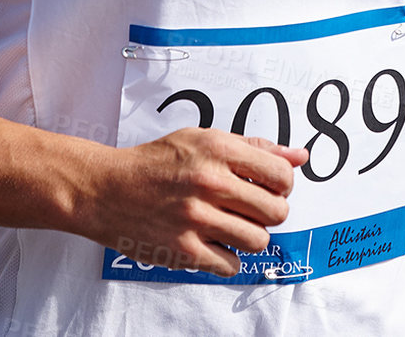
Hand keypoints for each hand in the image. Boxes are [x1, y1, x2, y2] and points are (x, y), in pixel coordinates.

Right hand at [86, 128, 307, 276]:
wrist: (106, 190)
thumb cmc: (155, 163)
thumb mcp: (203, 140)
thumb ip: (254, 148)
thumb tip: (299, 156)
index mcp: (217, 149)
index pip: (281, 175)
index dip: (283, 186)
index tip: (269, 188)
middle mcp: (208, 182)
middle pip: (276, 211)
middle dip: (270, 213)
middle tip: (250, 210)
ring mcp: (196, 218)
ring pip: (258, 240)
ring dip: (250, 237)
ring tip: (231, 227)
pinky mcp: (184, 250)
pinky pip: (232, 264)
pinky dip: (227, 257)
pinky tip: (212, 242)